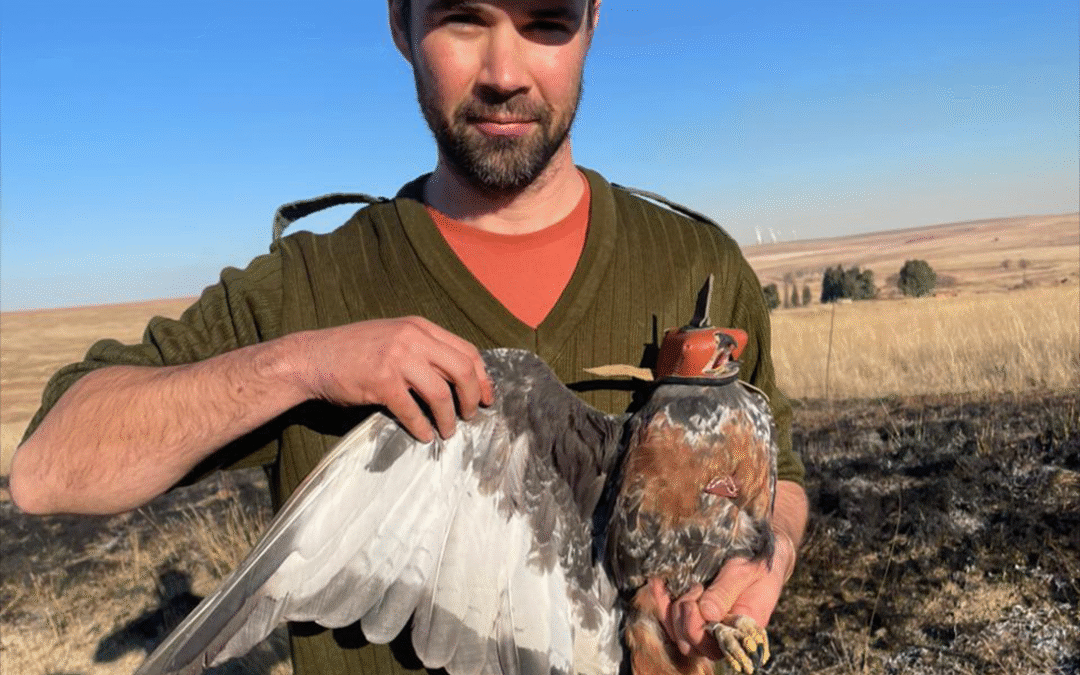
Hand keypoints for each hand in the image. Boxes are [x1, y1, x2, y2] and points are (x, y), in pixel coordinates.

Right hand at [294, 317, 493, 441]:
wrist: (313, 357)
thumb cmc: (354, 351)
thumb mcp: (394, 337)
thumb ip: (424, 348)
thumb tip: (458, 377)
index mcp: (420, 326)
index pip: (466, 350)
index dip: (482, 377)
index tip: (487, 397)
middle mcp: (412, 338)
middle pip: (461, 370)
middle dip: (472, 397)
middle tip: (470, 416)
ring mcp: (396, 358)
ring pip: (440, 393)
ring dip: (449, 418)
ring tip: (448, 431)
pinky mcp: (381, 381)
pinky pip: (412, 410)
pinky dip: (422, 427)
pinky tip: (424, 435)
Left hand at [649, 529, 795, 658]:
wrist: (762, 557)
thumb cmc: (756, 564)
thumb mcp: (745, 572)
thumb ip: (725, 592)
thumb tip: (706, 613)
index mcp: (741, 631)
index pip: (711, 647)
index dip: (695, 627)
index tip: (697, 596)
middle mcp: (723, 635)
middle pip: (690, 644)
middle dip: (683, 618)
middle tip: (695, 589)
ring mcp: (708, 628)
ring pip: (677, 636)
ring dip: (673, 612)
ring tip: (690, 587)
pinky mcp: (695, 616)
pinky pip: (670, 620)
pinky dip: (661, 602)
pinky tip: (658, 583)